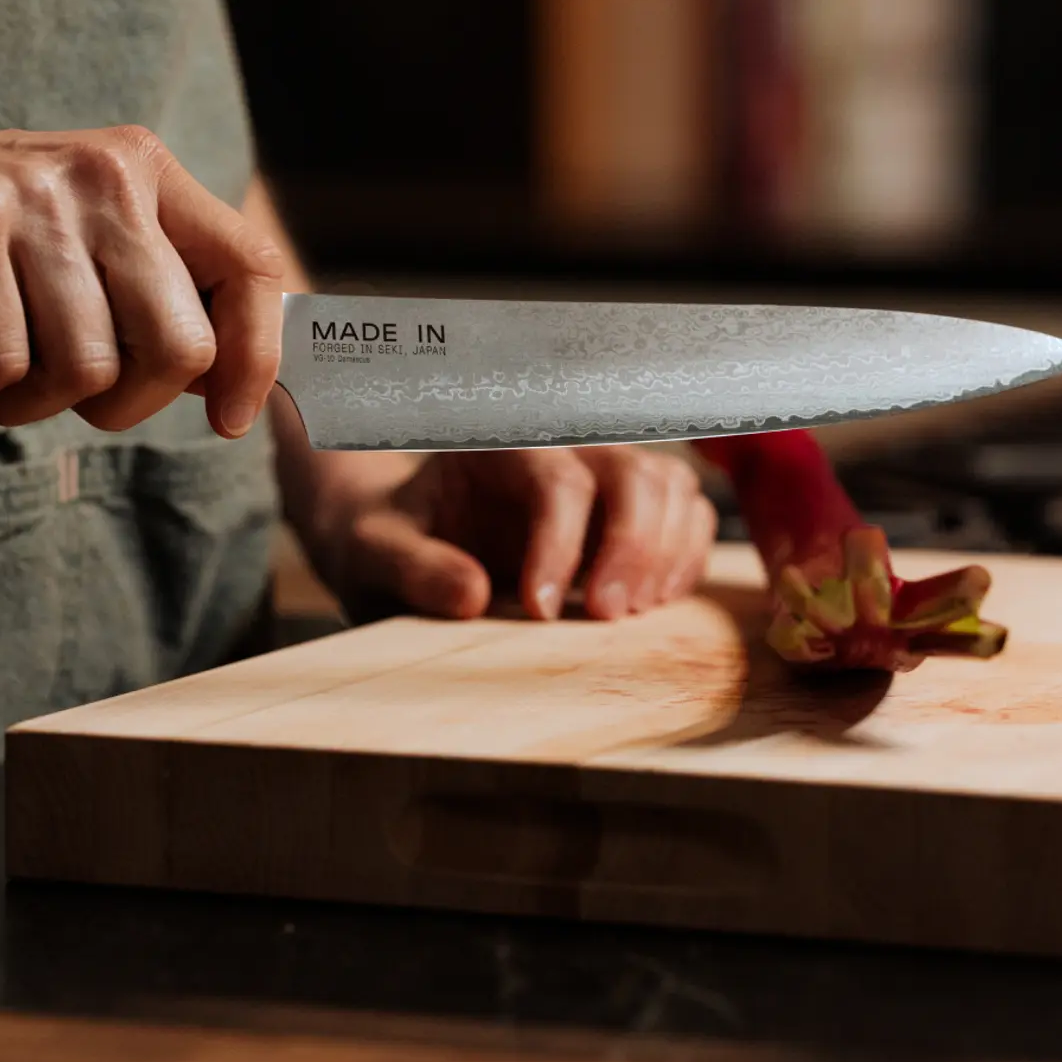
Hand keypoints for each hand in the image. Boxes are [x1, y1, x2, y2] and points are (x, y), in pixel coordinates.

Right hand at [0, 112, 282, 436]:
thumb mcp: (76, 239)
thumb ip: (149, 292)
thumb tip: (225, 379)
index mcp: (147, 173)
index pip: (251, 268)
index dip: (254, 358)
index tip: (229, 418)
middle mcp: (105, 175)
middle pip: (178, 345)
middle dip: (122, 406)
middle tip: (63, 396)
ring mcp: (37, 197)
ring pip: (87, 368)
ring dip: (27, 405)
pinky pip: (1, 364)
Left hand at [304, 444, 717, 621]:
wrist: (402, 541)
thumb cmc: (390, 540)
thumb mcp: (375, 552)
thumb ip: (414, 568)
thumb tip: (472, 595)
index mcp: (497, 446)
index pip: (557, 477)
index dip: (560, 544)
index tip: (540, 612)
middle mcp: (560, 450)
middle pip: (632, 473)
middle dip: (632, 546)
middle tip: (606, 616)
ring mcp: (600, 477)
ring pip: (669, 488)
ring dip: (664, 553)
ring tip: (628, 614)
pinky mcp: (627, 512)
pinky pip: (686, 517)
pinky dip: (683, 558)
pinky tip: (651, 604)